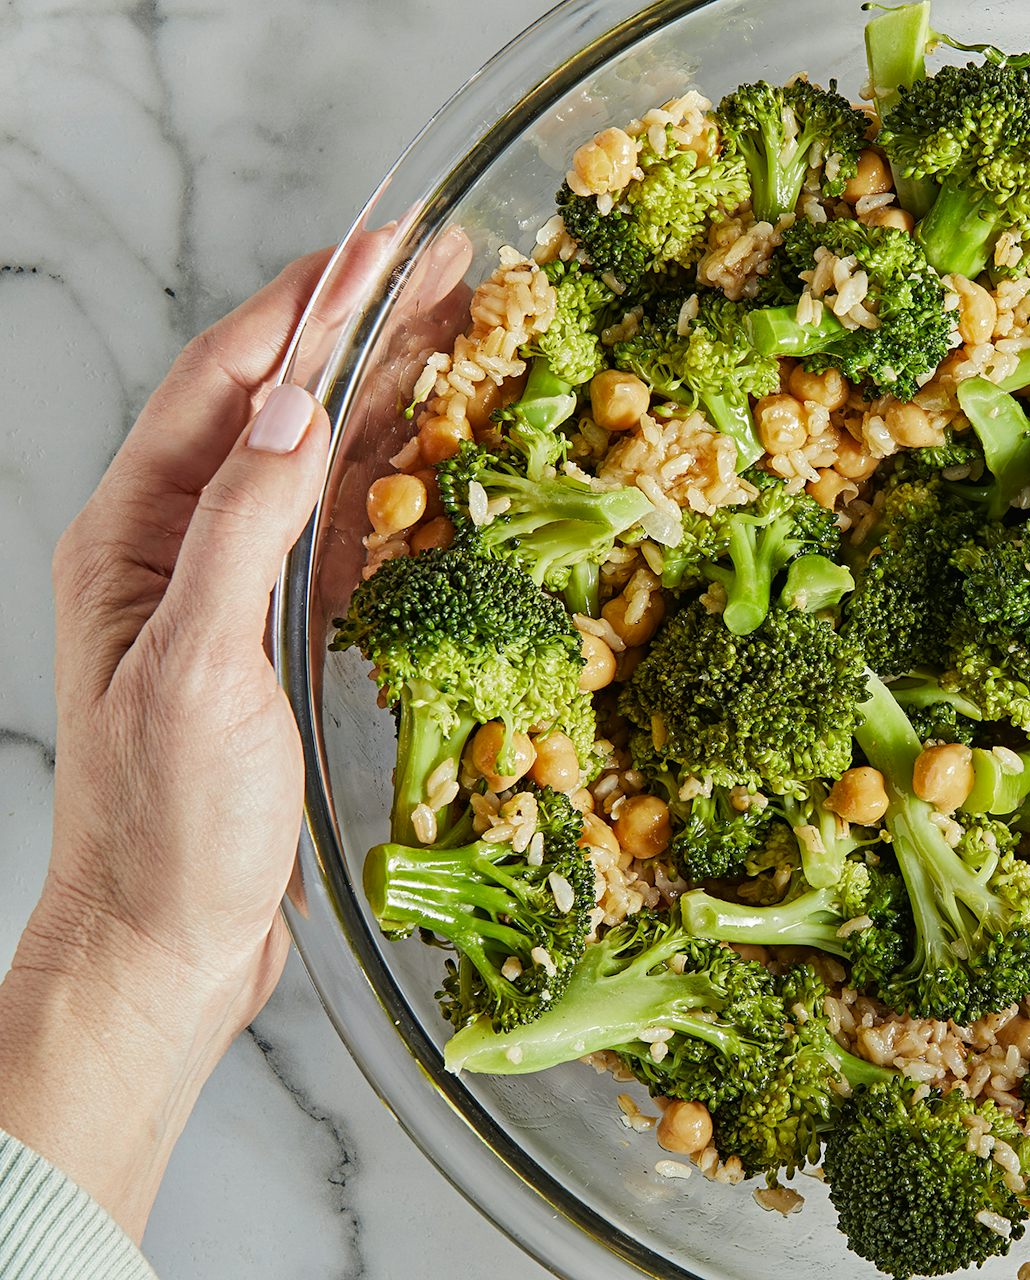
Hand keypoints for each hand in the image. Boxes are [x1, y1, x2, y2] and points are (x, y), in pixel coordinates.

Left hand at [0, 235, 390, 1238]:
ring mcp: (240, 582)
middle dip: (366, 325)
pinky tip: (449, 440)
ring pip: (325, 456)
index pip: (230, 383)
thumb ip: (242, 528)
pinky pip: (349, 526)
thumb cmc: (167, 823)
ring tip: (470, 323)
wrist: (167, 940)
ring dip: (394, 387)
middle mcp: (184, 539)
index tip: (386, 244)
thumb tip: (293, 405)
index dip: (309, 304)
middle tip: (457, 263)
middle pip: (285, 402)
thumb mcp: (200, 669)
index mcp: (138, 531)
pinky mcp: (288, 628)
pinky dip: (404, 473)